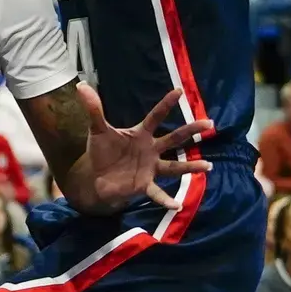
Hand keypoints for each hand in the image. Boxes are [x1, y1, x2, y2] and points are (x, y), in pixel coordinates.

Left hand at [64, 85, 212, 214]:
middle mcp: (151, 149)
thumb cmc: (103, 151)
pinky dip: (166, 199)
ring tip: (208, 166)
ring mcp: (150, 168)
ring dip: (190, 167)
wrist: (96, 177)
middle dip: (191, 130)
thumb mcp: (97, 129)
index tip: (179, 91)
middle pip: (174, 138)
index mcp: (141, 134)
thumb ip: (93, 109)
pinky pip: (158, 192)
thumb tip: (81, 86)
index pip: (156, 116)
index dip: (166, 104)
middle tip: (209, 123)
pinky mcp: (144, 185)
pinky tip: (177, 205)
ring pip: (174, 166)